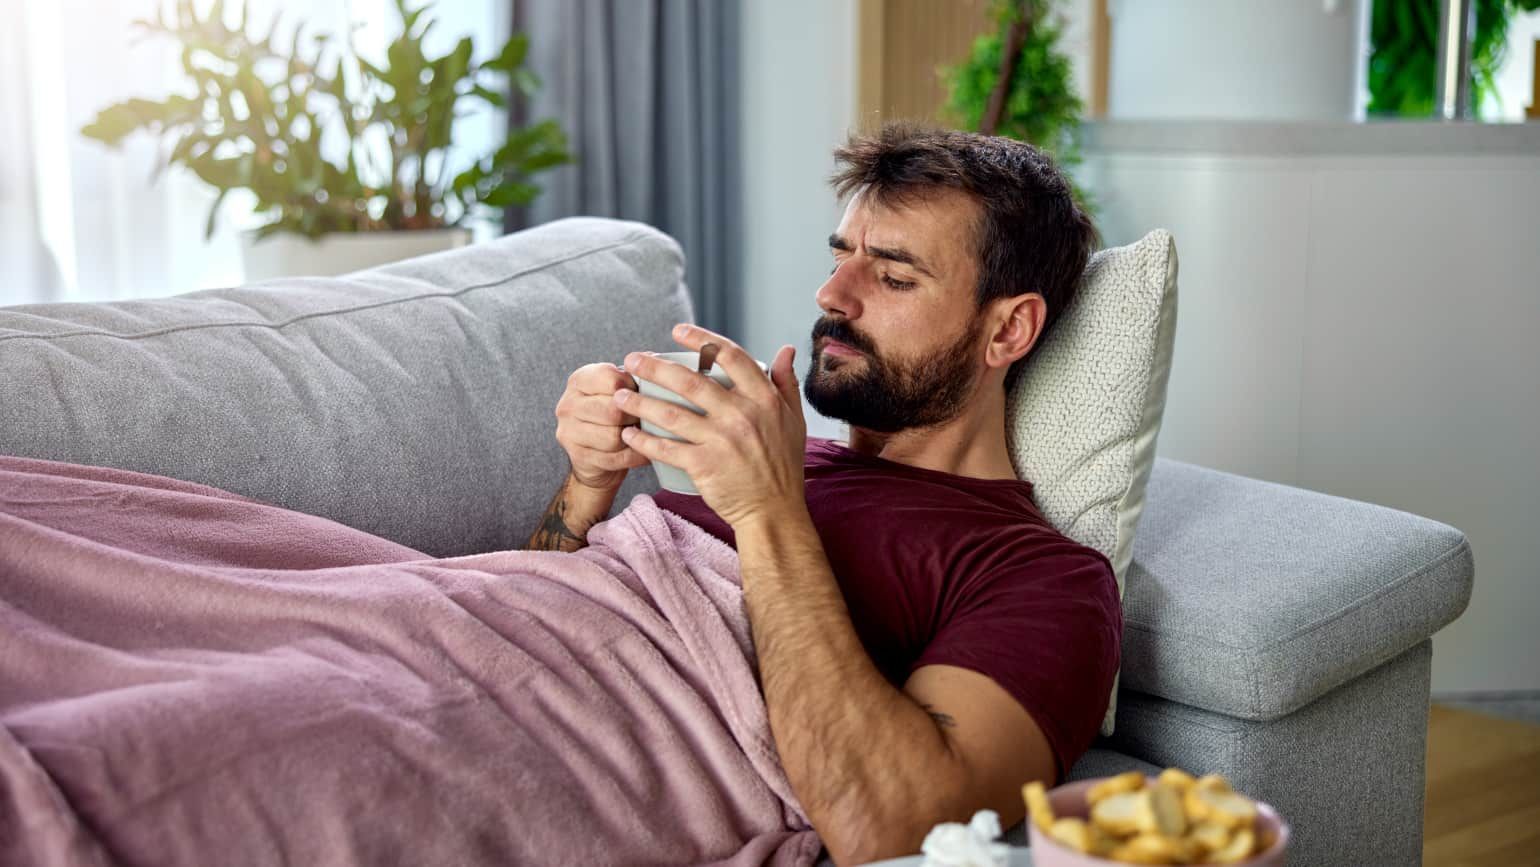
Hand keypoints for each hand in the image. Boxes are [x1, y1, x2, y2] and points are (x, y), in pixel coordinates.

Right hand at [554, 361, 651, 491]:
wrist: (594, 450)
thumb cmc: (613, 410)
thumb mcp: (617, 387)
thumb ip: (634, 374)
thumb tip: (655, 361)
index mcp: (579, 380)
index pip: (611, 380)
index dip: (633, 388)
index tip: (641, 393)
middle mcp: (568, 404)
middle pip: (613, 411)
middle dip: (635, 416)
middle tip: (648, 417)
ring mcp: (570, 432)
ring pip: (614, 437)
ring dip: (635, 437)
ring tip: (645, 433)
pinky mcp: (579, 457)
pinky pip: (616, 459)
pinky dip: (635, 456)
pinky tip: (645, 451)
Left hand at [613, 323, 806, 527]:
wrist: (775, 511)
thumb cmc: (783, 465)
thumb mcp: (794, 419)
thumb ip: (786, 383)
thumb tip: (784, 350)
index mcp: (763, 398)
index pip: (730, 356)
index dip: (701, 339)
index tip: (678, 331)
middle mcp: (742, 414)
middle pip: (690, 381)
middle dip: (655, 367)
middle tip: (632, 360)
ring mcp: (722, 440)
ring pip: (671, 413)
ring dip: (640, 403)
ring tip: (620, 396)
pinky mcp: (704, 465)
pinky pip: (666, 448)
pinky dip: (643, 441)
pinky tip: (628, 435)